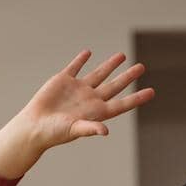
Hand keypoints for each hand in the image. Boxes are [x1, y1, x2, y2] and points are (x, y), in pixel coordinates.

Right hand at [19, 49, 153, 147]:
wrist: (33, 126)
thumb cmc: (53, 133)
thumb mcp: (73, 130)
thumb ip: (90, 128)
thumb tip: (105, 132)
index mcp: (96, 112)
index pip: (121, 104)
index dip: (136, 98)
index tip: (151, 92)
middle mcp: (90, 99)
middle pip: (114, 85)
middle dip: (128, 77)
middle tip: (141, 67)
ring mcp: (77, 89)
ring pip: (98, 74)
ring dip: (110, 65)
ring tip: (122, 56)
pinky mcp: (63, 81)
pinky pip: (75, 67)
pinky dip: (81, 60)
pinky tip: (88, 53)